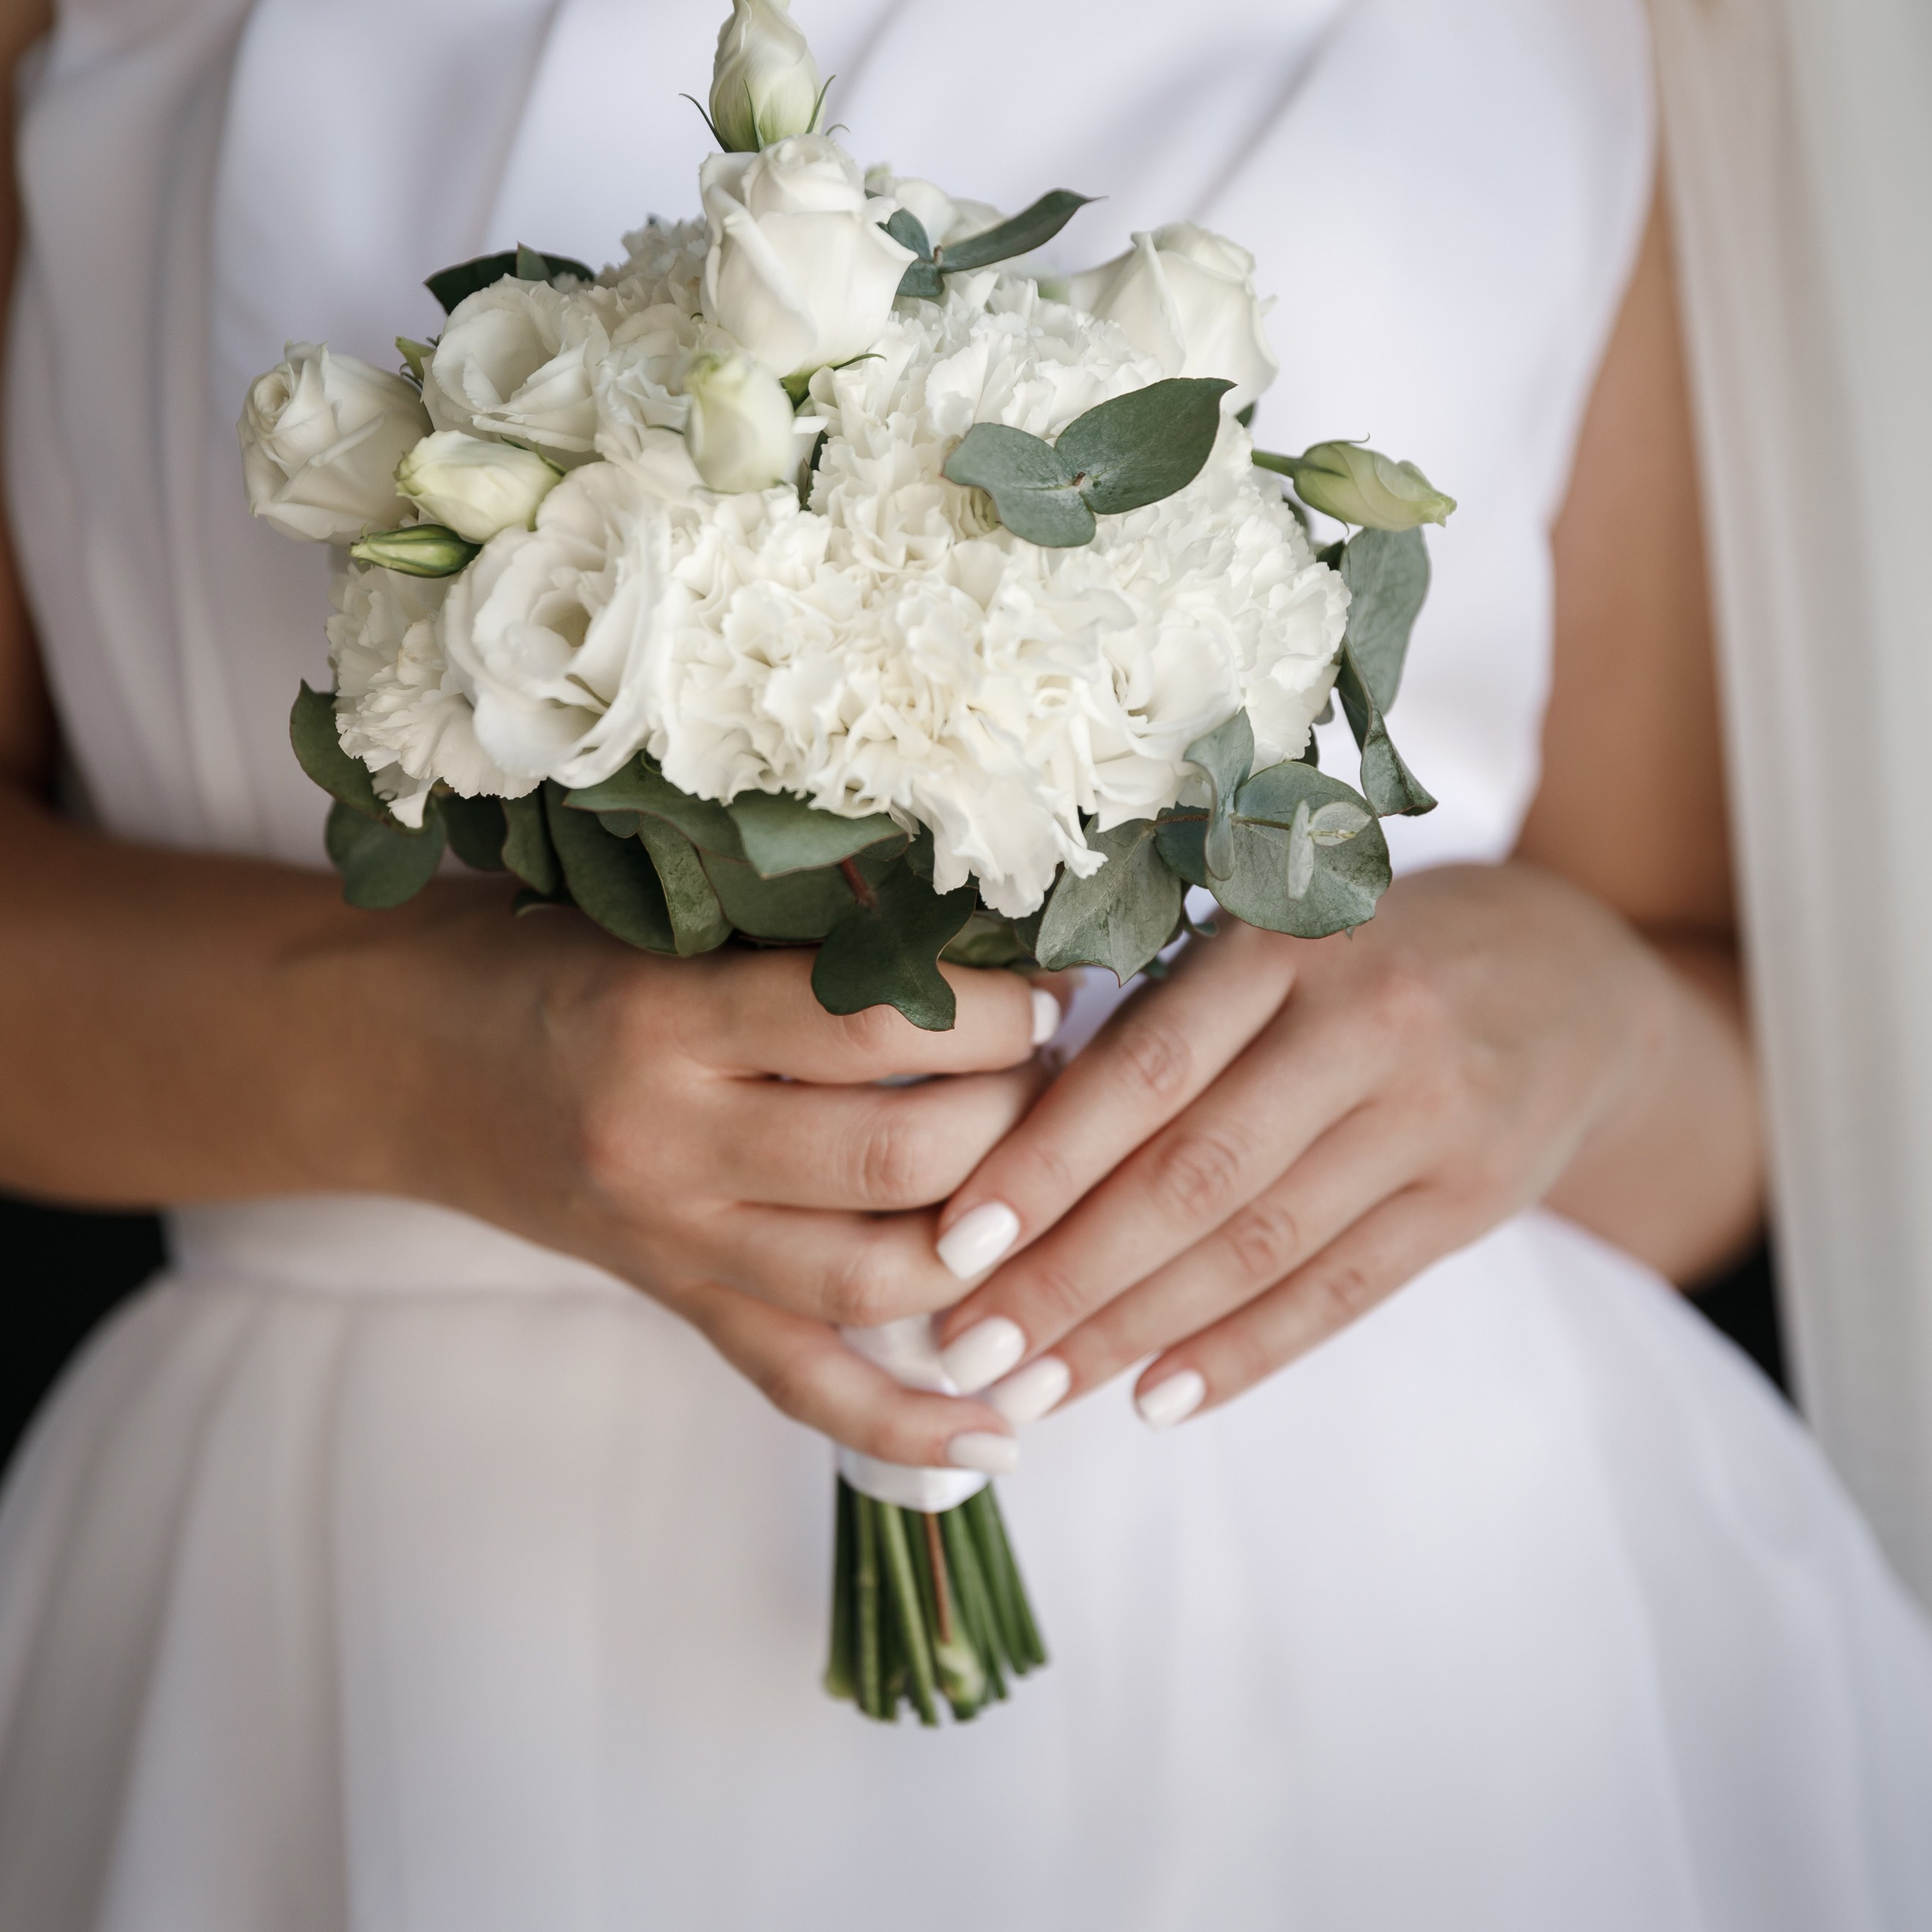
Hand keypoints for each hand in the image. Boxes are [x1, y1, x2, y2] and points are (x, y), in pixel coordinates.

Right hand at [364, 879, 1060, 1466]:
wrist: (399, 1058)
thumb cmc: (543, 961)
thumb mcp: (660, 919)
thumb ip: (798, 928)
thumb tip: (974, 921)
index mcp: (671, 1021)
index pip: (875, 1024)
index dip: (994, 1010)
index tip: (1054, 990)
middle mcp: (674, 1143)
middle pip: (897, 1155)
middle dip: (1016, 1117)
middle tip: (1064, 1076)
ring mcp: (677, 1242)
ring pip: (871, 1276)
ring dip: (992, 1241)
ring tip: (1048, 1187)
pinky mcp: (679, 1304)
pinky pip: (802, 1385)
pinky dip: (905, 1424)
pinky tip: (1000, 1437)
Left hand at [927, 864, 1681, 1428]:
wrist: (1572, 977)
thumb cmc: (1367, 955)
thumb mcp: (1274, 939)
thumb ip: (1168, 1019)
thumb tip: (1006, 1141)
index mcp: (1286, 938)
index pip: (1145, 1070)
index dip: (1042, 1163)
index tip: (951, 1244)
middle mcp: (1368, 1021)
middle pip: (1194, 1174)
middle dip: (1068, 1274)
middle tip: (969, 1347)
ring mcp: (1435, 1114)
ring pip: (1259, 1247)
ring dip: (1135, 1331)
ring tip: (1039, 1389)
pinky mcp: (1477, 1197)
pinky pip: (1343, 1293)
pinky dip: (1245, 1353)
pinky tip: (1158, 1398)